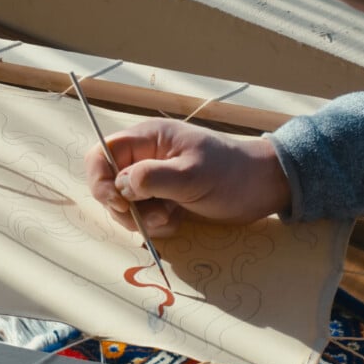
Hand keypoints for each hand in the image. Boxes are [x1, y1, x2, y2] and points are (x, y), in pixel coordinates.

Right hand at [84, 118, 290, 235]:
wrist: (262, 188)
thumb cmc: (231, 174)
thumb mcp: (192, 175)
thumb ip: (152, 178)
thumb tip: (121, 187)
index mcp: (148, 139)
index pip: (102, 153)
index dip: (101, 179)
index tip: (119, 202)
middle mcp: (146, 156)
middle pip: (109, 184)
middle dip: (126, 207)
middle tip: (155, 217)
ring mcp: (154, 178)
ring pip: (125, 204)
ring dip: (142, 219)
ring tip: (170, 219)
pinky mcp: (163, 197)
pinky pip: (143, 215)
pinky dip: (154, 225)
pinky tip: (177, 221)